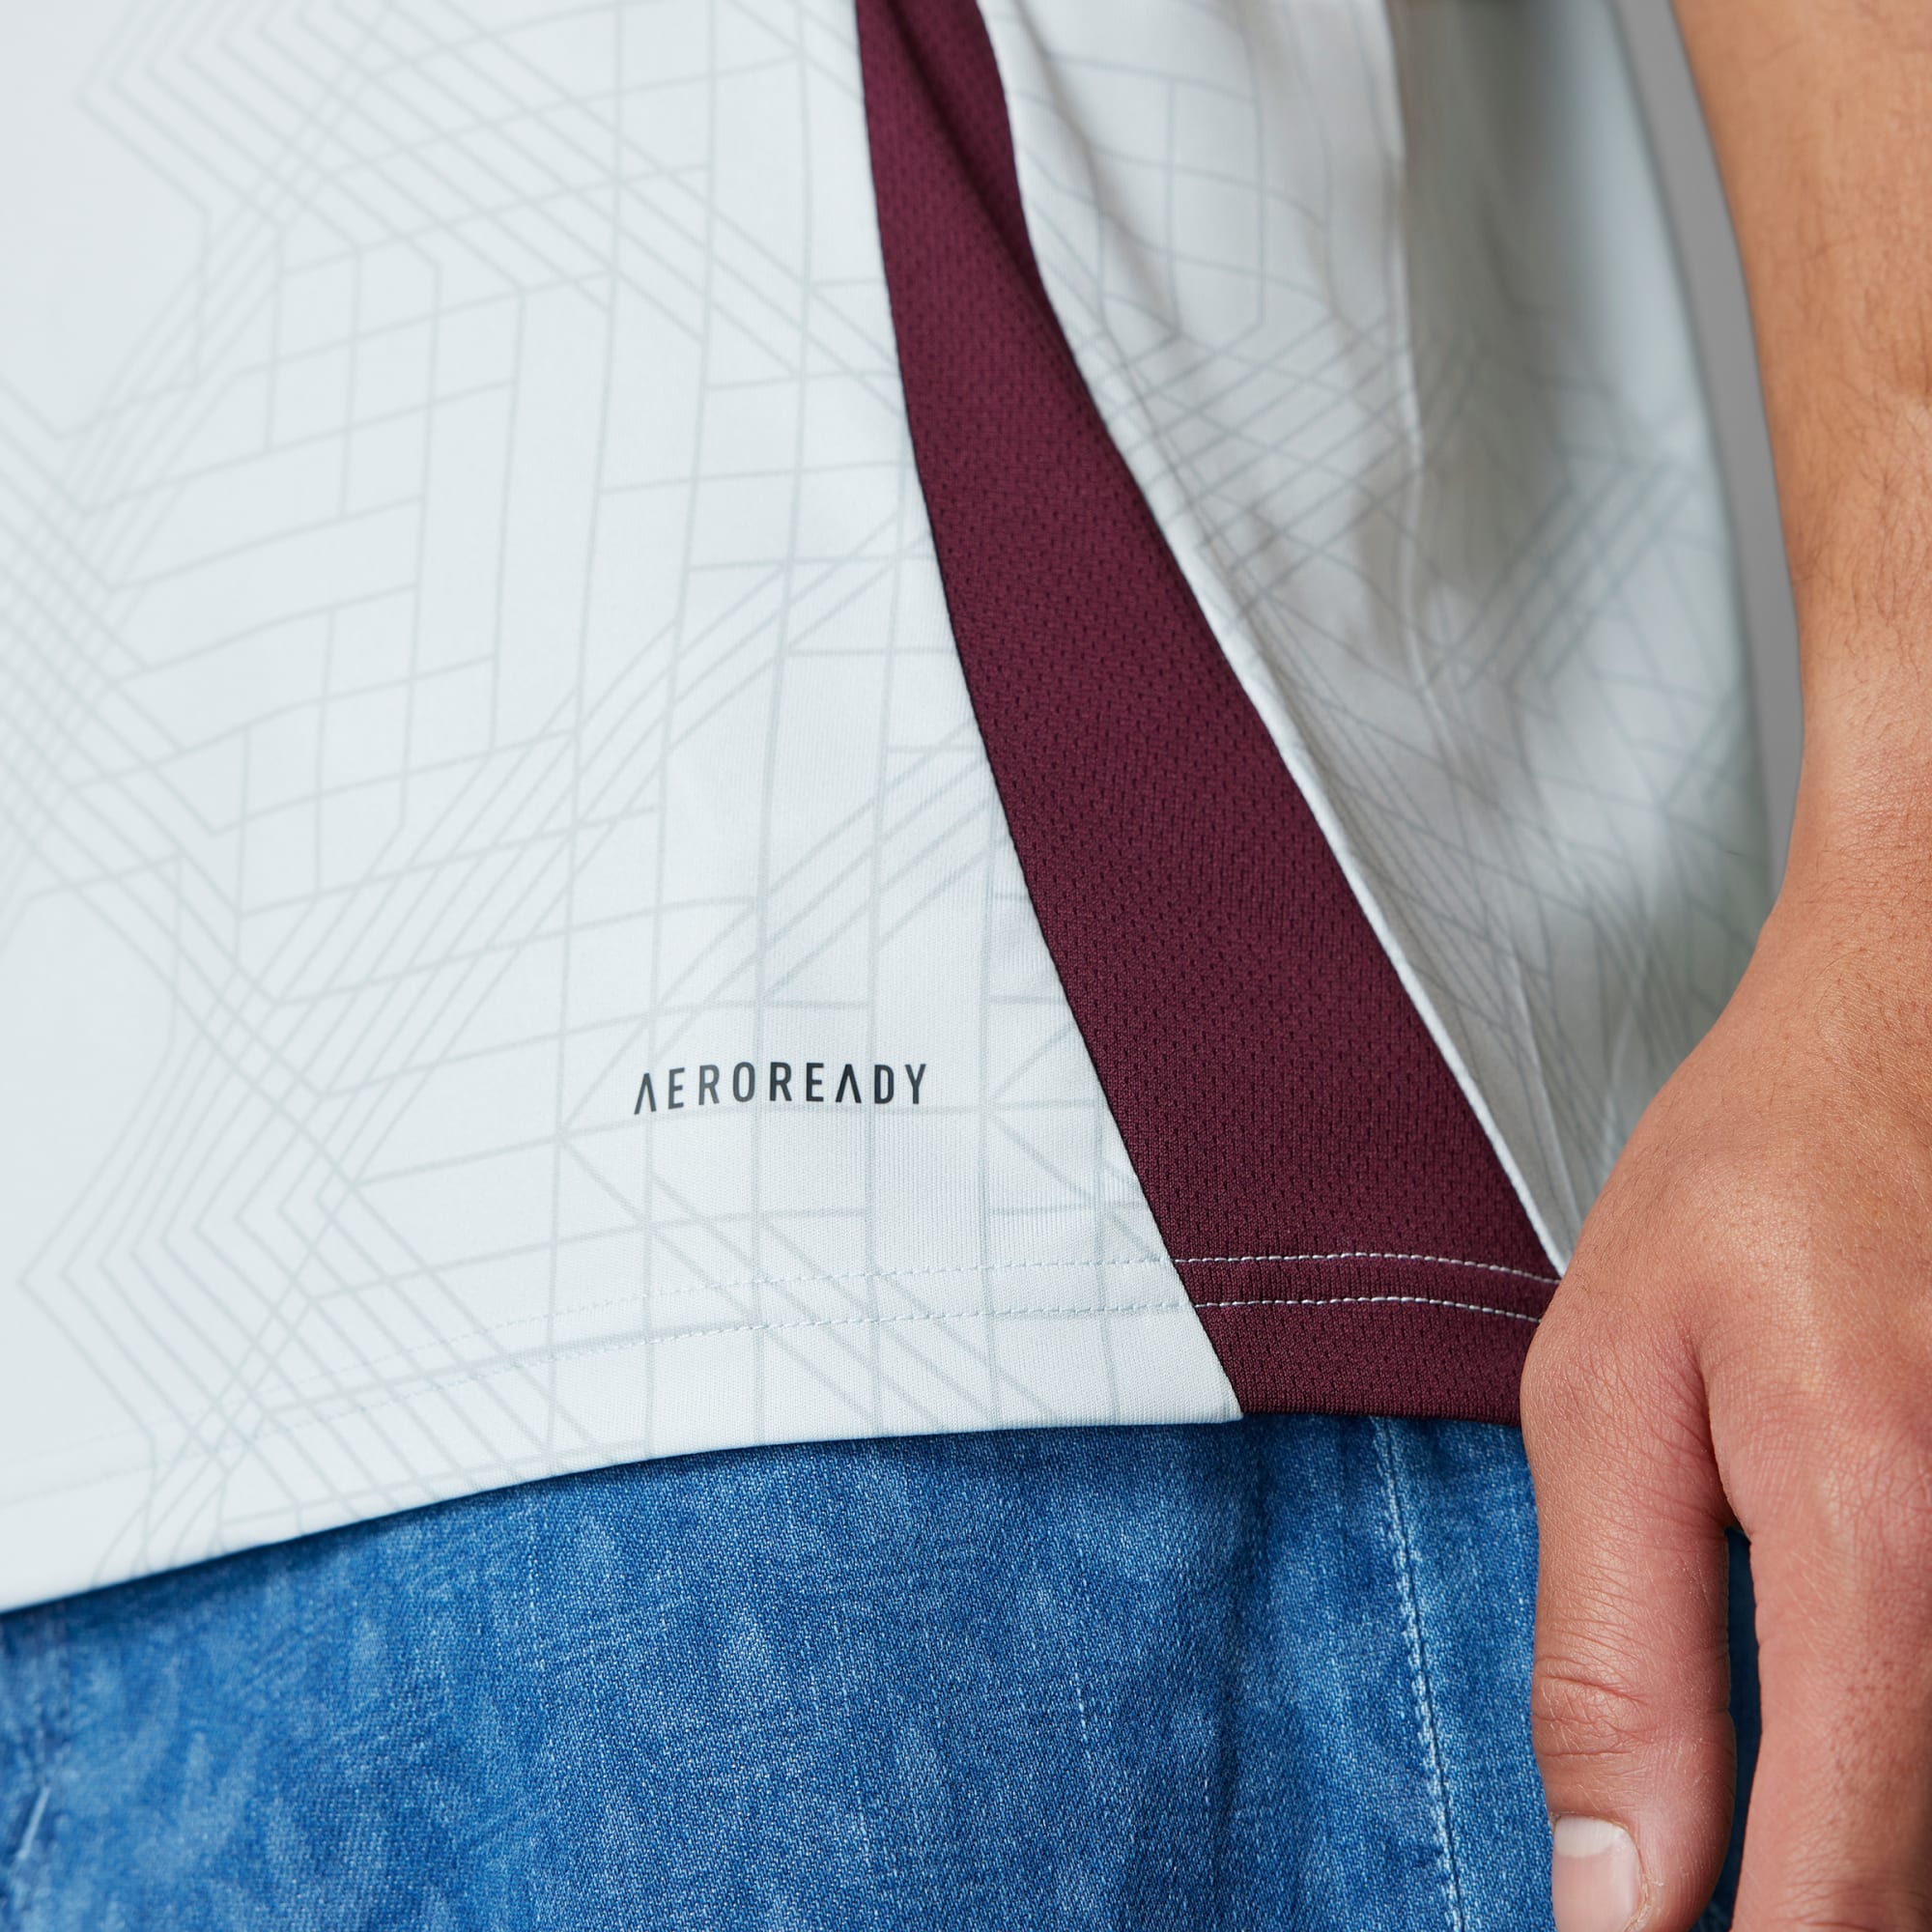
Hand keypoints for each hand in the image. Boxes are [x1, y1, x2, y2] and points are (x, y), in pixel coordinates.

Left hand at [1522, 783, 1931, 1930]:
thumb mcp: (1608, 1392)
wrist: (1916, 1029)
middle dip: (1830, 1896)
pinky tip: (1858, 1693)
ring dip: (1882, 1826)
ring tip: (1784, 1754)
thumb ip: (1615, 1655)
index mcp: (1881, 1522)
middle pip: (1931, 1865)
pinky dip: (1913, 1738)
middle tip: (1723, 1841)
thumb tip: (1615, 1900)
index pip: (1847, 1883)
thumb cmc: (1756, 1181)